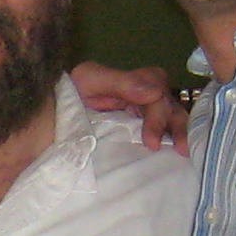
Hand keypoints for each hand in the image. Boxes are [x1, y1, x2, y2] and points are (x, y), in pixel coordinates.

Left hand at [68, 61, 192, 150]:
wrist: (49, 117)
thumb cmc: (69, 95)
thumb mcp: (89, 80)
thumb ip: (121, 82)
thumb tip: (154, 92)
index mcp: (132, 82)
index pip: (158, 93)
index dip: (158, 117)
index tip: (151, 142)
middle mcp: (142, 96)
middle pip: (170, 106)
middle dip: (177, 126)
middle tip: (179, 150)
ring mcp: (141, 113)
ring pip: (172, 117)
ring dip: (181, 132)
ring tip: (185, 153)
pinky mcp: (137, 130)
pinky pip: (162, 131)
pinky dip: (173, 139)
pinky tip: (179, 154)